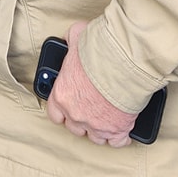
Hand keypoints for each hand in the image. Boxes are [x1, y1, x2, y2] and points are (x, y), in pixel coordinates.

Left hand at [45, 21, 137, 147]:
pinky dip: (120, 135)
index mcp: (62, 95)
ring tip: (104, 117)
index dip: (62, 110)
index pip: (54, 113)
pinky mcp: (117, 130)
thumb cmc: (98, 49)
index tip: (68, 105)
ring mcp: (97, 125)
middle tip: (89, 107)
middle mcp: (76, 114)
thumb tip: (69, 39)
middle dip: (82, 118)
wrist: (123, 61)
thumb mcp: (76, 36)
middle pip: (75, 127)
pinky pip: (117, 141)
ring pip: (95, 136)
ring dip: (99, 128)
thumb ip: (70, 41)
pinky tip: (121, 128)